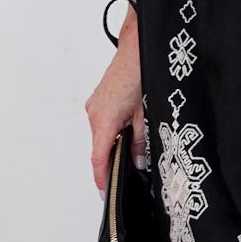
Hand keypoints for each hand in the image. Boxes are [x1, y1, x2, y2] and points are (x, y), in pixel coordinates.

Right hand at [85, 45, 146, 192]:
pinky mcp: (99, 100)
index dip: (102, 178)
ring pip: (103, 134)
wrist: (137, 49)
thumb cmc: (140, 74)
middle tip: (130, 171)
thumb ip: (140, 141)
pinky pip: (104, 122)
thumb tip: (139, 161)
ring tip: (136, 142)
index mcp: (104, 120)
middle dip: (114, 160)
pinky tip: (130, 126)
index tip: (105, 192)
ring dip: (116, 142)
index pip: (99, 158)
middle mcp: (94, 113)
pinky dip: (114, 129)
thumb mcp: (146, 114)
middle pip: (101, 147)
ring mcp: (94, 105)